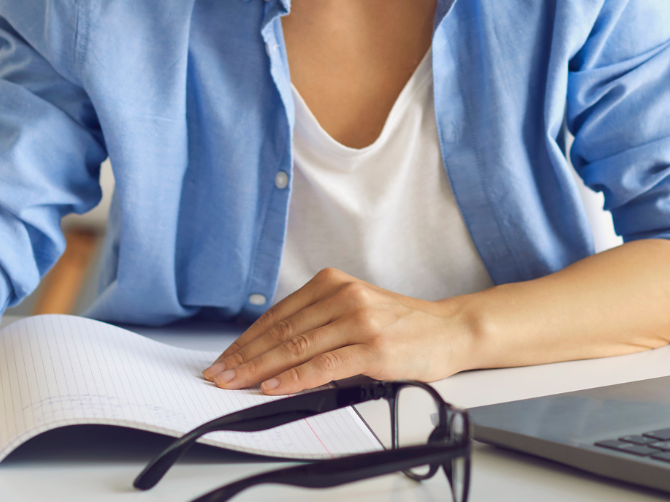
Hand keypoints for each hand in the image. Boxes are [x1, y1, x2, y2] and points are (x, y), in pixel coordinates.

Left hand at [202, 268, 475, 394]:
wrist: (450, 330)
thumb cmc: (402, 326)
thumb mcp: (355, 309)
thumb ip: (318, 321)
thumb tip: (271, 350)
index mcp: (333, 283)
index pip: (277, 315)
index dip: (246, 340)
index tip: (224, 358)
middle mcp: (343, 296)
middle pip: (281, 331)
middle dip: (244, 357)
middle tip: (219, 374)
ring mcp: (358, 321)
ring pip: (297, 348)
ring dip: (260, 369)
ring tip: (237, 384)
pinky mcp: (373, 348)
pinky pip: (324, 365)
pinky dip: (294, 378)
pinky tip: (274, 387)